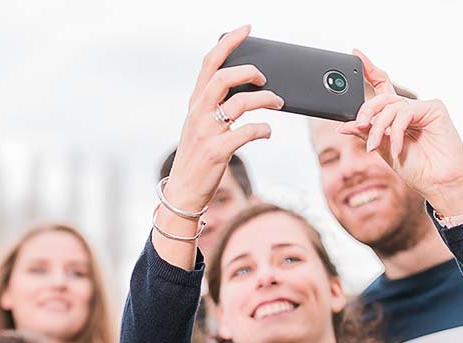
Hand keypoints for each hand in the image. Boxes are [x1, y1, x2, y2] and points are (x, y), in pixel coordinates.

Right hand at [163, 24, 283, 214]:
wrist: (183, 193)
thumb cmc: (198, 159)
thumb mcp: (201, 127)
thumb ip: (216, 107)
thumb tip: (247, 89)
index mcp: (195, 104)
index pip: (210, 63)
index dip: (229, 42)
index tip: (246, 29)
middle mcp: (198, 114)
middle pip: (224, 77)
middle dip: (250, 71)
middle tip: (265, 77)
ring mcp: (206, 133)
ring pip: (241, 103)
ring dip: (266, 99)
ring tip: (279, 103)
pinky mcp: (217, 152)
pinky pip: (247, 132)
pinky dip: (263, 129)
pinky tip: (266, 131)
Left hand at [337, 51, 462, 216]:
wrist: (438, 181)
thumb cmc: (416, 167)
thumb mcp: (382, 149)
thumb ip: (365, 133)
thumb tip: (342, 126)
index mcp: (396, 116)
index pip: (381, 86)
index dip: (369, 69)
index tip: (356, 53)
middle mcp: (408, 109)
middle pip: (381, 97)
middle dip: (366, 112)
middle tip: (358, 127)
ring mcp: (422, 107)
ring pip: (390, 106)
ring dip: (379, 127)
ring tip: (375, 146)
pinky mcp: (434, 108)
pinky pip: (405, 112)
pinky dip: (396, 131)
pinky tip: (396, 147)